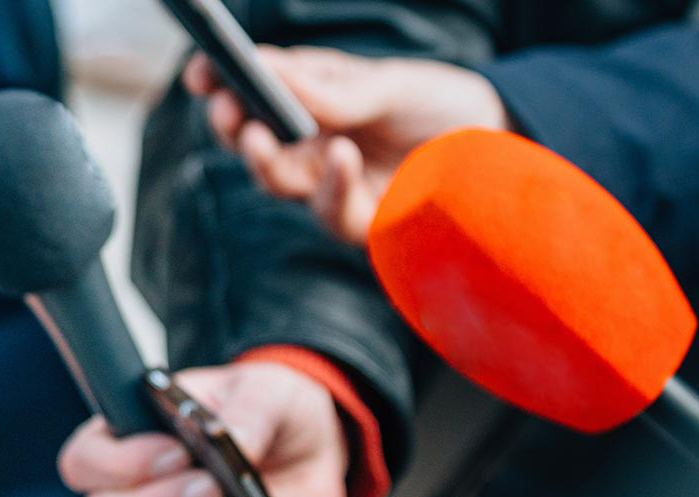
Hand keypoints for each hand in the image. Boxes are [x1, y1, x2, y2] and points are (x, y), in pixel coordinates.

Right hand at [183, 47, 508, 243]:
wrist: (499, 143)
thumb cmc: (437, 102)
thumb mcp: (388, 84)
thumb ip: (332, 91)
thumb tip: (270, 73)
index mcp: (308, 99)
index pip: (251, 91)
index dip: (219, 82)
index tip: (200, 73)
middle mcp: (309, 143)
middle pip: (250, 141)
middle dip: (229, 125)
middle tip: (226, 109)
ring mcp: (329, 184)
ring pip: (277, 180)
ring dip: (263, 159)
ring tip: (260, 135)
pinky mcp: (360, 221)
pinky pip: (330, 211)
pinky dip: (329, 185)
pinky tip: (339, 157)